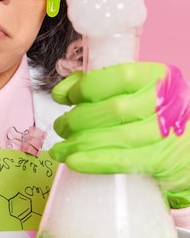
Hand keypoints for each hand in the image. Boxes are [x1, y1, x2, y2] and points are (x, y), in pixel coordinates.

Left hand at [50, 62, 189, 208]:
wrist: (186, 149)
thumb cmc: (153, 116)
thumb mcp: (134, 93)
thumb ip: (98, 85)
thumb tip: (62, 92)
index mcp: (157, 78)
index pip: (120, 76)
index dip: (87, 87)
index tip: (67, 97)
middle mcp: (166, 103)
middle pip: (114, 109)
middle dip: (78, 119)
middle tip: (61, 127)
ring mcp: (166, 133)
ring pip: (117, 136)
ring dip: (80, 143)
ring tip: (60, 149)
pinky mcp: (161, 160)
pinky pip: (123, 160)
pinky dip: (95, 161)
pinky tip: (74, 162)